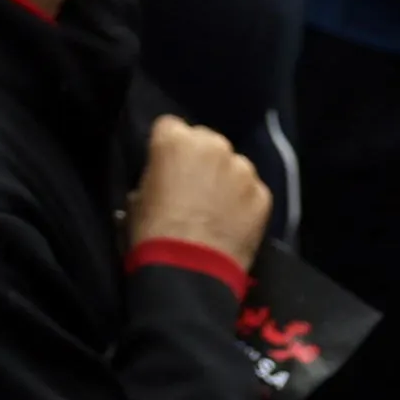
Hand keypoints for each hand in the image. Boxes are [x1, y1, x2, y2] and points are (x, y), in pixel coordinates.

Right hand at [123, 113, 270, 271]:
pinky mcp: (263, 195)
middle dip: (200, 159)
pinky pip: (251, 190)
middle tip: (193, 188)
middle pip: (206, 141)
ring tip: (216, 208)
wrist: (188, 272)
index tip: (164, 167)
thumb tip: (162, 180)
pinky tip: (233, 223)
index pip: (169, 127)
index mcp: (175, 140)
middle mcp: (214, 145)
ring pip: (233, 165)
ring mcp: (243, 170)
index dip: (166, 148)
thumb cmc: (151, 234)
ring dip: (225, 179)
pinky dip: (243, 202)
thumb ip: (154, 177)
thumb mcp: (136, 198)